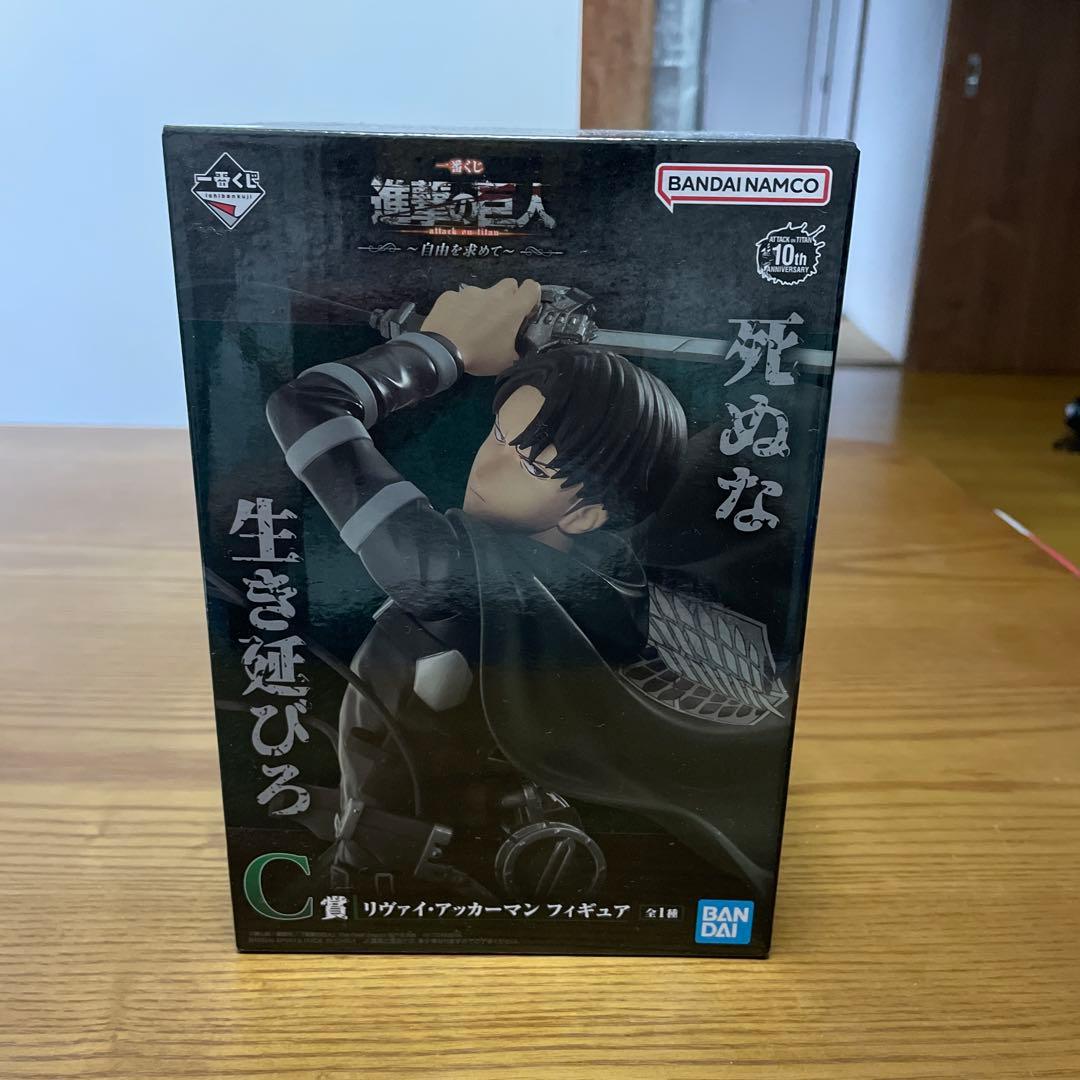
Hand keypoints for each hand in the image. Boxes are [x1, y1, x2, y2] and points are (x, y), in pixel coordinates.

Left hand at [421, 278, 540, 375]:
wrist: (442, 351)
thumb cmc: (480, 355)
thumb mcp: (508, 360)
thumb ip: (518, 347)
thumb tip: (520, 345)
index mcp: (512, 308)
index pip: (532, 287)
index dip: (531, 295)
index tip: (526, 307)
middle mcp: (493, 294)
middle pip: (509, 284)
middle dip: (509, 296)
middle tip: (500, 316)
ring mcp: (470, 292)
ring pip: (482, 293)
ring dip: (482, 304)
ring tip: (471, 325)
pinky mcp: (450, 295)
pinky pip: (459, 299)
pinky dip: (460, 308)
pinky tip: (454, 324)